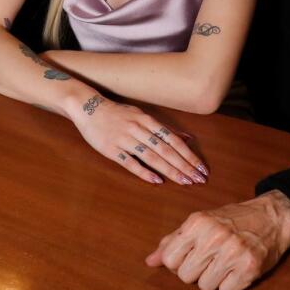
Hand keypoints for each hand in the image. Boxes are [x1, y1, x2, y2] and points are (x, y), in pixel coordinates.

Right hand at [72, 96, 207, 185]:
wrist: (88, 108)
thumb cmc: (118, 113)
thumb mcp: (141, 115)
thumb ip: (163, 128)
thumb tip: (187, 138)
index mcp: (147, 120)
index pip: (173, 140)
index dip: (188, 155)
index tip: (201, 168)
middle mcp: (138, 129)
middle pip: (165, 150)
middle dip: (184, 166)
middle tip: (198, 179)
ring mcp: (124, 139)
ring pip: (151, 157)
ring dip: (169, 170)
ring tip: (184, 181)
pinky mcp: (111, 149)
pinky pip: (130, 162)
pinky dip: (144, 171)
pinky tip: (156, 180)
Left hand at [145, 191, 289, 289]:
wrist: (272, 216)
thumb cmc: (233, 219)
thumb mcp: (200, 222)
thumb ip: (174, 241)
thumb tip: (150, 261)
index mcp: (197, 222)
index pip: (170, 259)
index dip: (177, 263)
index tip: (190, 257)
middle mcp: (214, 236)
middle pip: (186, 276)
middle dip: (195, 272)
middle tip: (209, 260)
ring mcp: (233, 253)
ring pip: (205, 287)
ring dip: (214, 280)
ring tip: (224, 264)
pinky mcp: (250, 268)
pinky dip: (231, 285)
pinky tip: (236, 270)